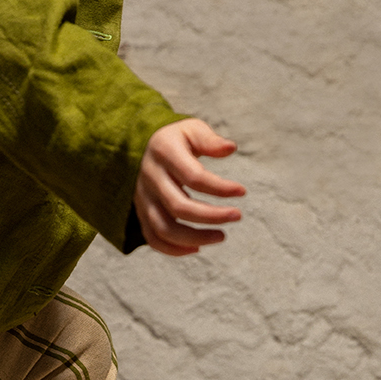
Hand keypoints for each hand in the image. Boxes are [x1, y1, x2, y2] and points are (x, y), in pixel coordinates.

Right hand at [133, 119, 245, 256]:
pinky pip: (153, 238)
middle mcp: (150, 178)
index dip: (220, 188)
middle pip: (179, 207)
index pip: (194, 177)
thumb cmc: (174, 139)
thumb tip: (231, 148)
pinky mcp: (141, 213)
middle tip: (237, 216)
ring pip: (164, 229)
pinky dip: (174, 250)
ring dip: (195, 238)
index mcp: (164, 153)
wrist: (138, 147)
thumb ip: (210, 139)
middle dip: (212, 216)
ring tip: (221, 236)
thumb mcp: (191, 129)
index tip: (242, 191)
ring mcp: (143, 198)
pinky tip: (197, 247)